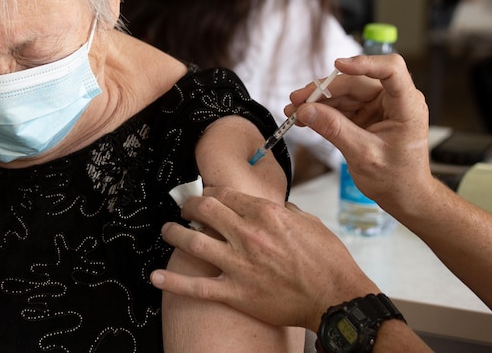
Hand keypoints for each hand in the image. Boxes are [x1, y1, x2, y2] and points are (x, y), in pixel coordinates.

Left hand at [150, 186, 377, 330]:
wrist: (336, 298)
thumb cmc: (328, 261)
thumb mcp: (308, 222)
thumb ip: (285, 211)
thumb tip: (273, 207)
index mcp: (265, 214)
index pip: (225, 195)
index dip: (210, 194)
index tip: (206, 197)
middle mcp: (247, 235)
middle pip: (204, 211)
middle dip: (189, 207)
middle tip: (185, 210)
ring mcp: (239, 264)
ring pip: (194, 243)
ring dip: (175, 234)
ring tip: (167, 232)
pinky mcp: (236, 293)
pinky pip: (197, 287)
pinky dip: (173, 283)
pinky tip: (156, 278)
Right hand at [287, 54, 434, 209]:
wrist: (403, 196)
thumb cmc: (397, 178)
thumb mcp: (363, 155)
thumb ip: (334, 130)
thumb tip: (306, 111)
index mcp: (406, 106)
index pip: (391, 71)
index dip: (365, 63)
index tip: (339, 65)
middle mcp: (393, 101)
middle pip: (356, 81)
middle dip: (325, 89)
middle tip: (297, 100)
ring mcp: (378, 106)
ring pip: (344, 92)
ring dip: (317, 100)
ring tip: (294, 110)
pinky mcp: (365, 114)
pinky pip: (340, 105)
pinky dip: (321, 110)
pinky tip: (303, 116)